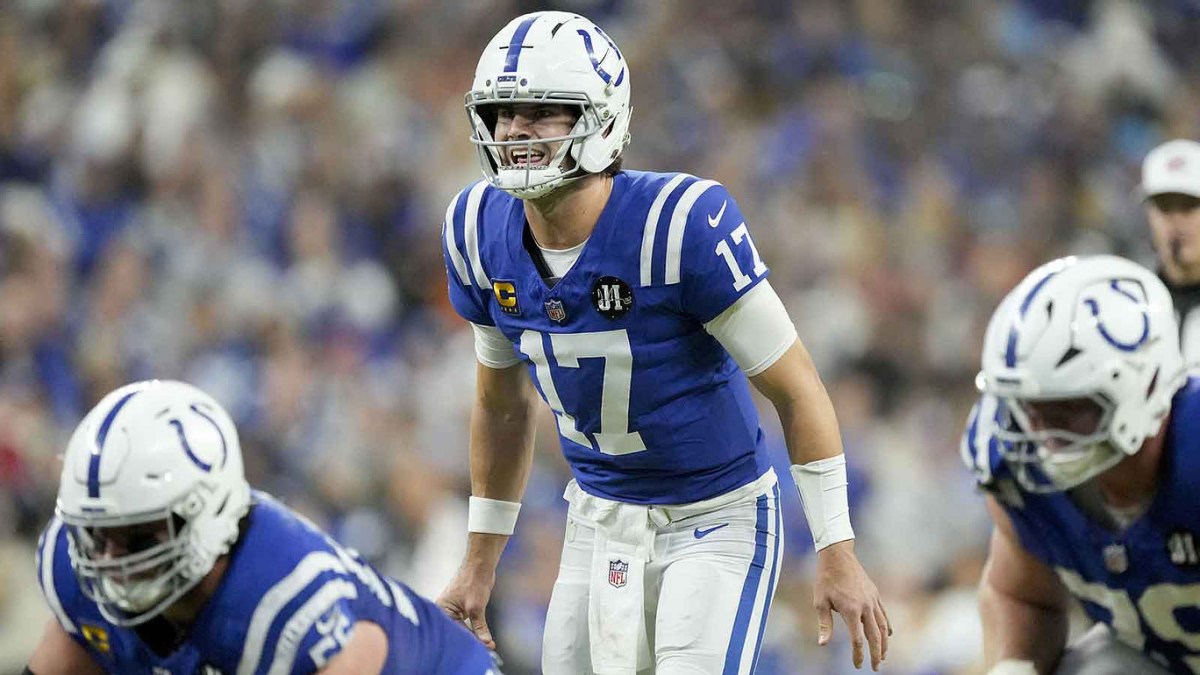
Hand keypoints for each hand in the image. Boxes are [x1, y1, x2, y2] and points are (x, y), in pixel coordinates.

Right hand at [436, 565, 497, 650]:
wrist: (480, 565)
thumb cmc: (474, 581)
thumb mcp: (476, 607)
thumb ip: (479, 627)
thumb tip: (486, 643)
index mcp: (442, 610)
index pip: (455, 631)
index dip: (469, 641)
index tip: (483, 649)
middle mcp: (444, 612)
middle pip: (458, 632)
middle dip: (472, 641)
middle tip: (488, 649)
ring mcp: (453, 611)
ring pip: (463, 629)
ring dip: (475, 637)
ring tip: (489, 646)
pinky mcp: (461, 610)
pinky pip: (467, 624)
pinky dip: (476, 631)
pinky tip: (485, 639)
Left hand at [813, 540, 890, 670]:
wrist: (838, 555)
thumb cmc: (825, 579)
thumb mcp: (820, 601)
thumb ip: (824, 624)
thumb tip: (822, 644)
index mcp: (851, 610)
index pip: (858, 639)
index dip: (858, 655)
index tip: (858, 666)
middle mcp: (865, 606)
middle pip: (875, 636)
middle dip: (876, 654)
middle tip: (876, 667)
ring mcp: (873, 600)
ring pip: (883, 626)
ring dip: (884, 643)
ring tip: (882, 656)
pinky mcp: (875, 594)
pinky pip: (884, 614)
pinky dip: (887, 627)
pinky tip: (887, 635)